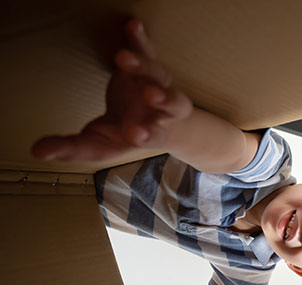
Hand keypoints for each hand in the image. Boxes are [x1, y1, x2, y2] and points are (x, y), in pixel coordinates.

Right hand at [31, 18, 191, 161]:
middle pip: (173, 104)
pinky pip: (147, 49)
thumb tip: (37, 150)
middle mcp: (160, 110)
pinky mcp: (146, 65)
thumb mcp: (97, 145)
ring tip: (122, 57)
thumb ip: (71, 149)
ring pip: (157, 74)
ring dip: (142, 65)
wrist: (152, 120)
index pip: (152, 135)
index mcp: (150, 133)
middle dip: (164, 99)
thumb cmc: (121, 134)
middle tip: (151, 95)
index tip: (132, 134)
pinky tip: (131, 26)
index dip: (145, 134)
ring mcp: (156, 85)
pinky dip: (139, 39)